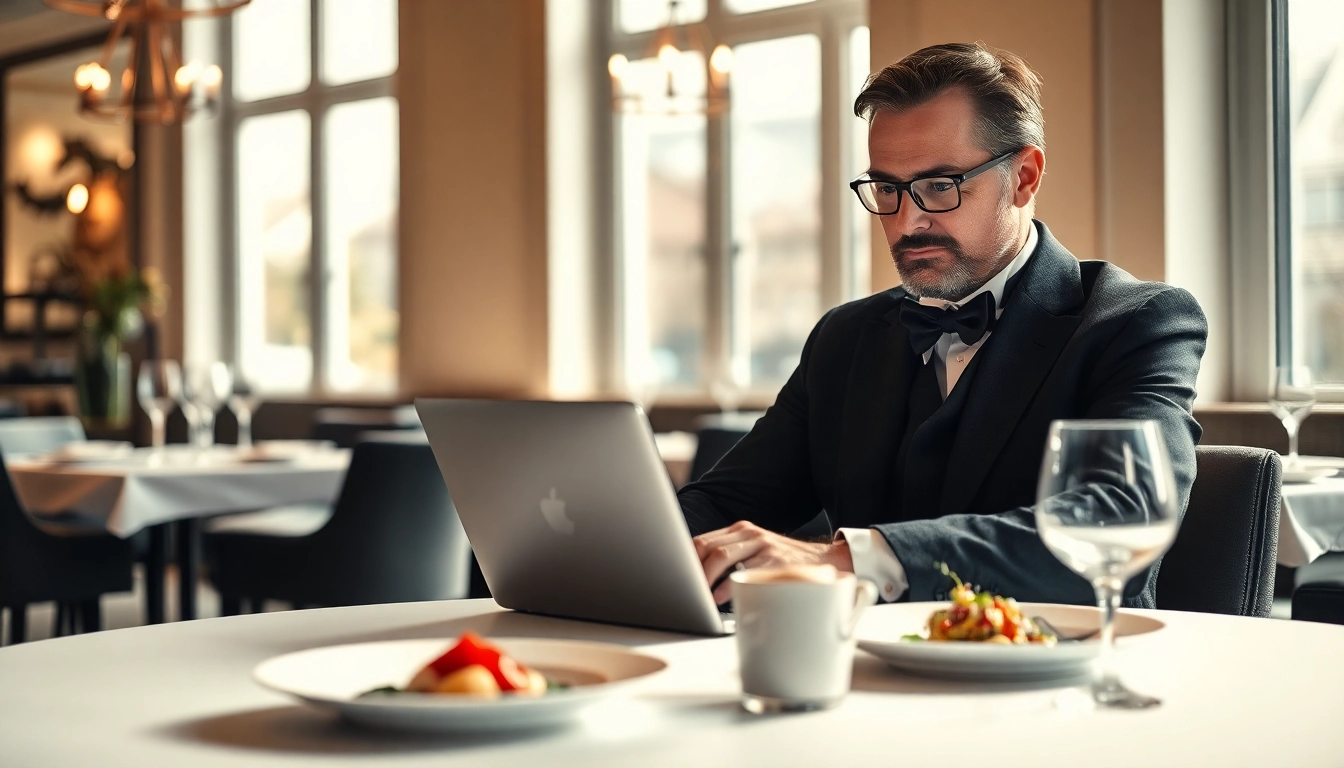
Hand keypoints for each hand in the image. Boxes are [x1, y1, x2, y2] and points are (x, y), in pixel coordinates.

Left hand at [693, 520, 853, 603]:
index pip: (702, 540)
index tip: (673, 578)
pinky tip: (718, 599)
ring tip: (696, 596)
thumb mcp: (755, 550)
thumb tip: (695, 576)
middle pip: (707, 546)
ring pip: (720, 556)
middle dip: (690, 570)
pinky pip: (744, 574)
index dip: (684, 560)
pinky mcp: (775, 562)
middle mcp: (749, 533)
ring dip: (703, 579)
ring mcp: (763, 546)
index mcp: (740, 530)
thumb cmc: (783, 562)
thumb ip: (730, 555)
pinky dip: (726, 588)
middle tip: (681, 590)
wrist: (824, 561)